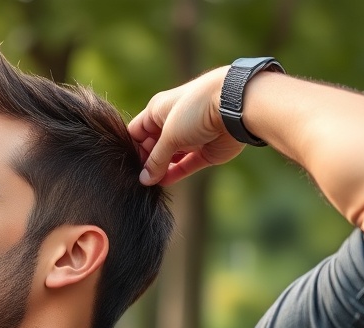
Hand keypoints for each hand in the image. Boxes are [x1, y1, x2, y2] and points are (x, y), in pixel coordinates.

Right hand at [128, 67, 244, 186]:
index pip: (137, 132)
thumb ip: (156, 160)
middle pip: (152, 147)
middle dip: (147, 162)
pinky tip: (164, 183)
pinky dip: (175, 173)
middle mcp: (172, 123)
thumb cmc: (195, 110)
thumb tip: (144, 179)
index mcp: (158, 110)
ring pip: (170, 158)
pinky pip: (185, 165)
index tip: (130, 166)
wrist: (233, 106)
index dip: (132, 148)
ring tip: (151, 185)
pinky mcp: (204, 151)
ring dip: (161, 170)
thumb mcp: (168, 135)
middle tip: (139, 179)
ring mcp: (189, 138)